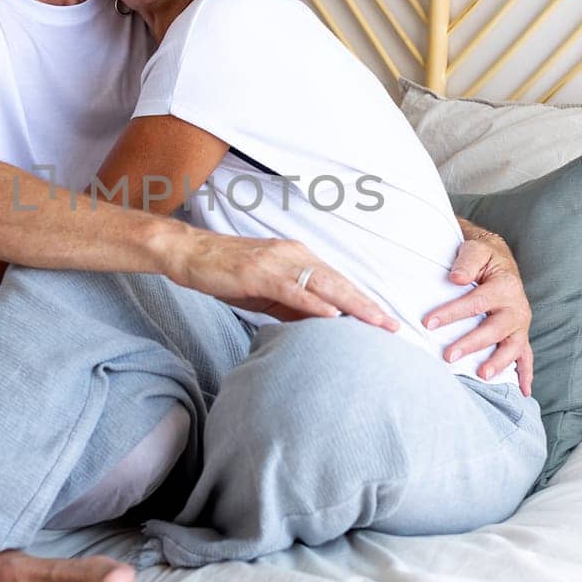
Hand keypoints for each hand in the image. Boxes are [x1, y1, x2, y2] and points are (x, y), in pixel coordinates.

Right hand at [165, 230, 397, 331]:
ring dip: (351, 305)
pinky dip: (314, 302)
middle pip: (338, 282)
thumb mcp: (266, 292)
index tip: (384, 322)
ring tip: (374, 323)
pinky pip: (292, 289)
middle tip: (392, 327)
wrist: (190, 254)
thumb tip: (317, 326)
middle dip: (367, 306)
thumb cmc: (226, 273)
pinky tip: (331, 316)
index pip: (337, 282)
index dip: (363, 302)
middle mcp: (293, 255)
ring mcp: (277, 262)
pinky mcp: (258, 272)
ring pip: (323, 284)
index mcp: (297, 258)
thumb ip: (292, 306)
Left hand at [425, 233, 533, 396]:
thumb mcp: (476, 249)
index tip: (428, 323)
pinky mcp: (520, 334)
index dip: (452, 313)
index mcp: (505, 286)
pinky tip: (523, 391)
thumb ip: (467, 261)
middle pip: (495, 329)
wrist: (499, 259)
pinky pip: (526, 356)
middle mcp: (517, 307)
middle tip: (447, 355)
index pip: (477, 302)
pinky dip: (526, 374)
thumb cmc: (483, 256)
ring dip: (498, 363)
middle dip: (471, 344)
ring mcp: (520, 324)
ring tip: (481, 374)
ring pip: (513, 347)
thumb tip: (456, 278)